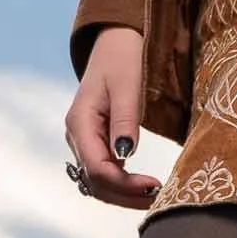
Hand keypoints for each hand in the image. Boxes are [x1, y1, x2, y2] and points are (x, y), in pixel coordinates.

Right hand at [64, 28, 159, 208]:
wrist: (117, 41)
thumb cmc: (124, 57)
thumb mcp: (128, 85)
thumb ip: (125, 120)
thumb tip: (124, 156)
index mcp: (80, 122)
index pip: (97, 168)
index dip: (125, 184)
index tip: (155, 186)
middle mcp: (76, 135)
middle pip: (94, 182)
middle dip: (125, 195)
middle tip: (160, 197)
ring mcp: (83, 139)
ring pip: (96, 182)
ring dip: (123, 194)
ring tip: (154, 195)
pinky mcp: (94, 140)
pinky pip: (102, 171)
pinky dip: (120, 183)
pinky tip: (142, 185)